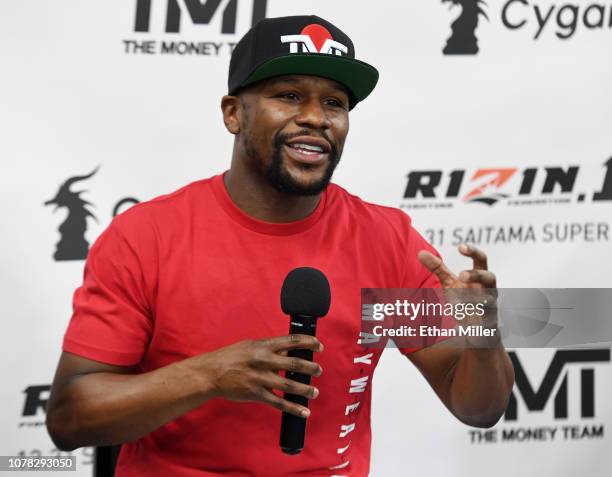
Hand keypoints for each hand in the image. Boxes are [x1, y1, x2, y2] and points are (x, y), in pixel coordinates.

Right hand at [194, 335, 323, 417]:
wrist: (212, 373)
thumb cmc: (231, 357)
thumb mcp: (251, 346)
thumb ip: (270, 348)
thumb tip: (290, 351)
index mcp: (264, 345)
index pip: (292, 341)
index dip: (309, 342)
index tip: (319, 346)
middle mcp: (264, 360)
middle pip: (295, 363)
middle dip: (310, 367)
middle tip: (318, 370)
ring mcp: (261, 378)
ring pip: (289, 384)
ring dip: (306, 389)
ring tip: (315, 392)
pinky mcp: (257, 394)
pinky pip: (279, 402)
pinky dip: (293, 408)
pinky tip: (304, 411)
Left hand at [417, 244, 498, 343]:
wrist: (478, 328)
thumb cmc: (464, 299)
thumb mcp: (450, 283)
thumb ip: (438, 268)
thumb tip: (419, 253)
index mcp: (480, 276)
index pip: (481, 259)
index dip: (473, 251)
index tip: (460, 247)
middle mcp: (489, 289)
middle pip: (490, 277)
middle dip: (476, 275)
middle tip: (461, 276)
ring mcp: (491, 306)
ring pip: (487, 301)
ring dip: (470, 301)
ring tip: (455, 303)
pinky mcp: (489, 324)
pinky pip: (484, 322)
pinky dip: (472, 322)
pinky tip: (459, 325)